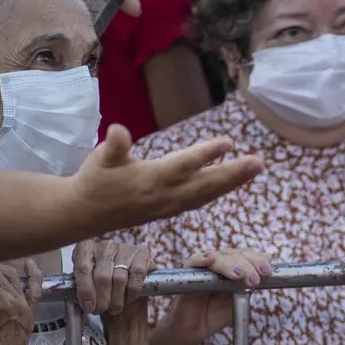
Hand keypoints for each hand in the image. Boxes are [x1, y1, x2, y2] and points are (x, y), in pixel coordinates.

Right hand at [71, 125, 263, 231]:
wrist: (85, 214)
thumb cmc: (95, 180)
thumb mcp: (100, 159)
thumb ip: (114, 146)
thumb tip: (118, 130)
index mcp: (151, 179)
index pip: (184, 165)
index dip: (206, 154)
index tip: (228, 143)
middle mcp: (166, 195)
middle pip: (205, 184)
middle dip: (233, 174)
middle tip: (259, 162)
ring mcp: (171, 206)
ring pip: (208, 194)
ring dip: (233, 182)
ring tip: (256, 168)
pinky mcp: (171, 210)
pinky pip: (202, 200)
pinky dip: (221, 190)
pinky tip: (236, 181)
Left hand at [73, 239, 150, 315]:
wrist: (125, 281)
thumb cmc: (102, 283)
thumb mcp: (87, 283)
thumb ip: (81, 288)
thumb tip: (84, 303)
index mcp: (85, 248)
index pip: (83, 269)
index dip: (85, 291)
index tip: (88, 306)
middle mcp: (104, 245)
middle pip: (102, 276)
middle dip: (102, 299)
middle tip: (100, 310)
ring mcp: (124, 248)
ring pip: (119, 278)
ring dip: (117, 299)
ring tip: (114, 309)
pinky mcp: (142, 253)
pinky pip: (137, 275)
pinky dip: (132, 291)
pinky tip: (129, 299)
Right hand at [157, 249, 273, 344]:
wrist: (192, 332)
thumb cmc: (215, 316)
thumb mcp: (238, 304)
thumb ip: (249, 289)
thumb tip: (266, 273)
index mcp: (233, 268)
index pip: (247, 255)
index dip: (258, 260)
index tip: (267, 271)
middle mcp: (219, 264)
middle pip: (235, 254)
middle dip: (248, 265)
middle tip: (255, 279)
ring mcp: (203, 268)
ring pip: (218, 257)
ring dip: (230, 264)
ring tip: (239, 275)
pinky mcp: (186, 274)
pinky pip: (192, 261)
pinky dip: (200, 259)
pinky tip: (210, 259)